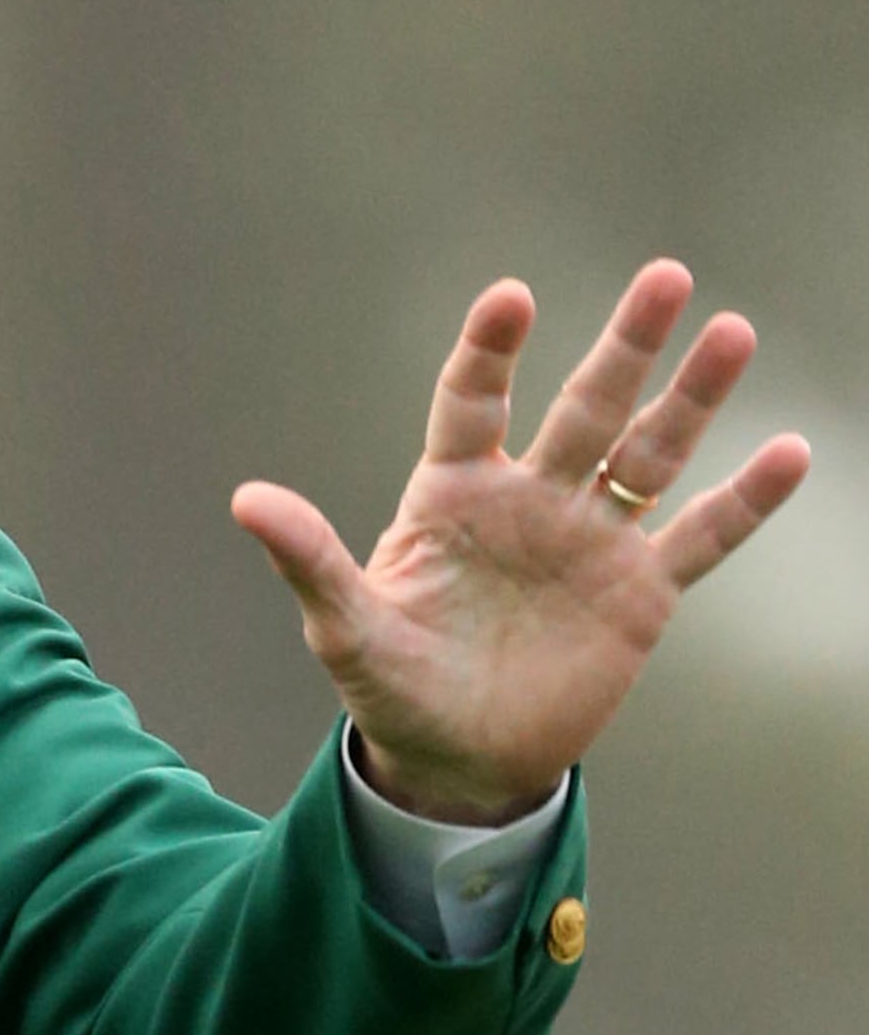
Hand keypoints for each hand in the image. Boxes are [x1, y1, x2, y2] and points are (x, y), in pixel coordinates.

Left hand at [229, 260, 813, 824]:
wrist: (456, 758)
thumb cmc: (391, 684)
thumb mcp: (343, 626)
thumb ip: (309, 559)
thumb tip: (245, 498)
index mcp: (453, 495)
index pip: (472, 404)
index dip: (490, 352)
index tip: (511, 297)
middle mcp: (529, 501)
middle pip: (584, 407)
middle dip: (625, 345)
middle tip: (666, 276)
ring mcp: (590, 541)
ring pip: (651, 452)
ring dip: (692, 397)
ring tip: (731, 330)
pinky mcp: (639, 594)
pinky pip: (699, 537)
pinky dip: (744, 501)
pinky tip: (789, 451)